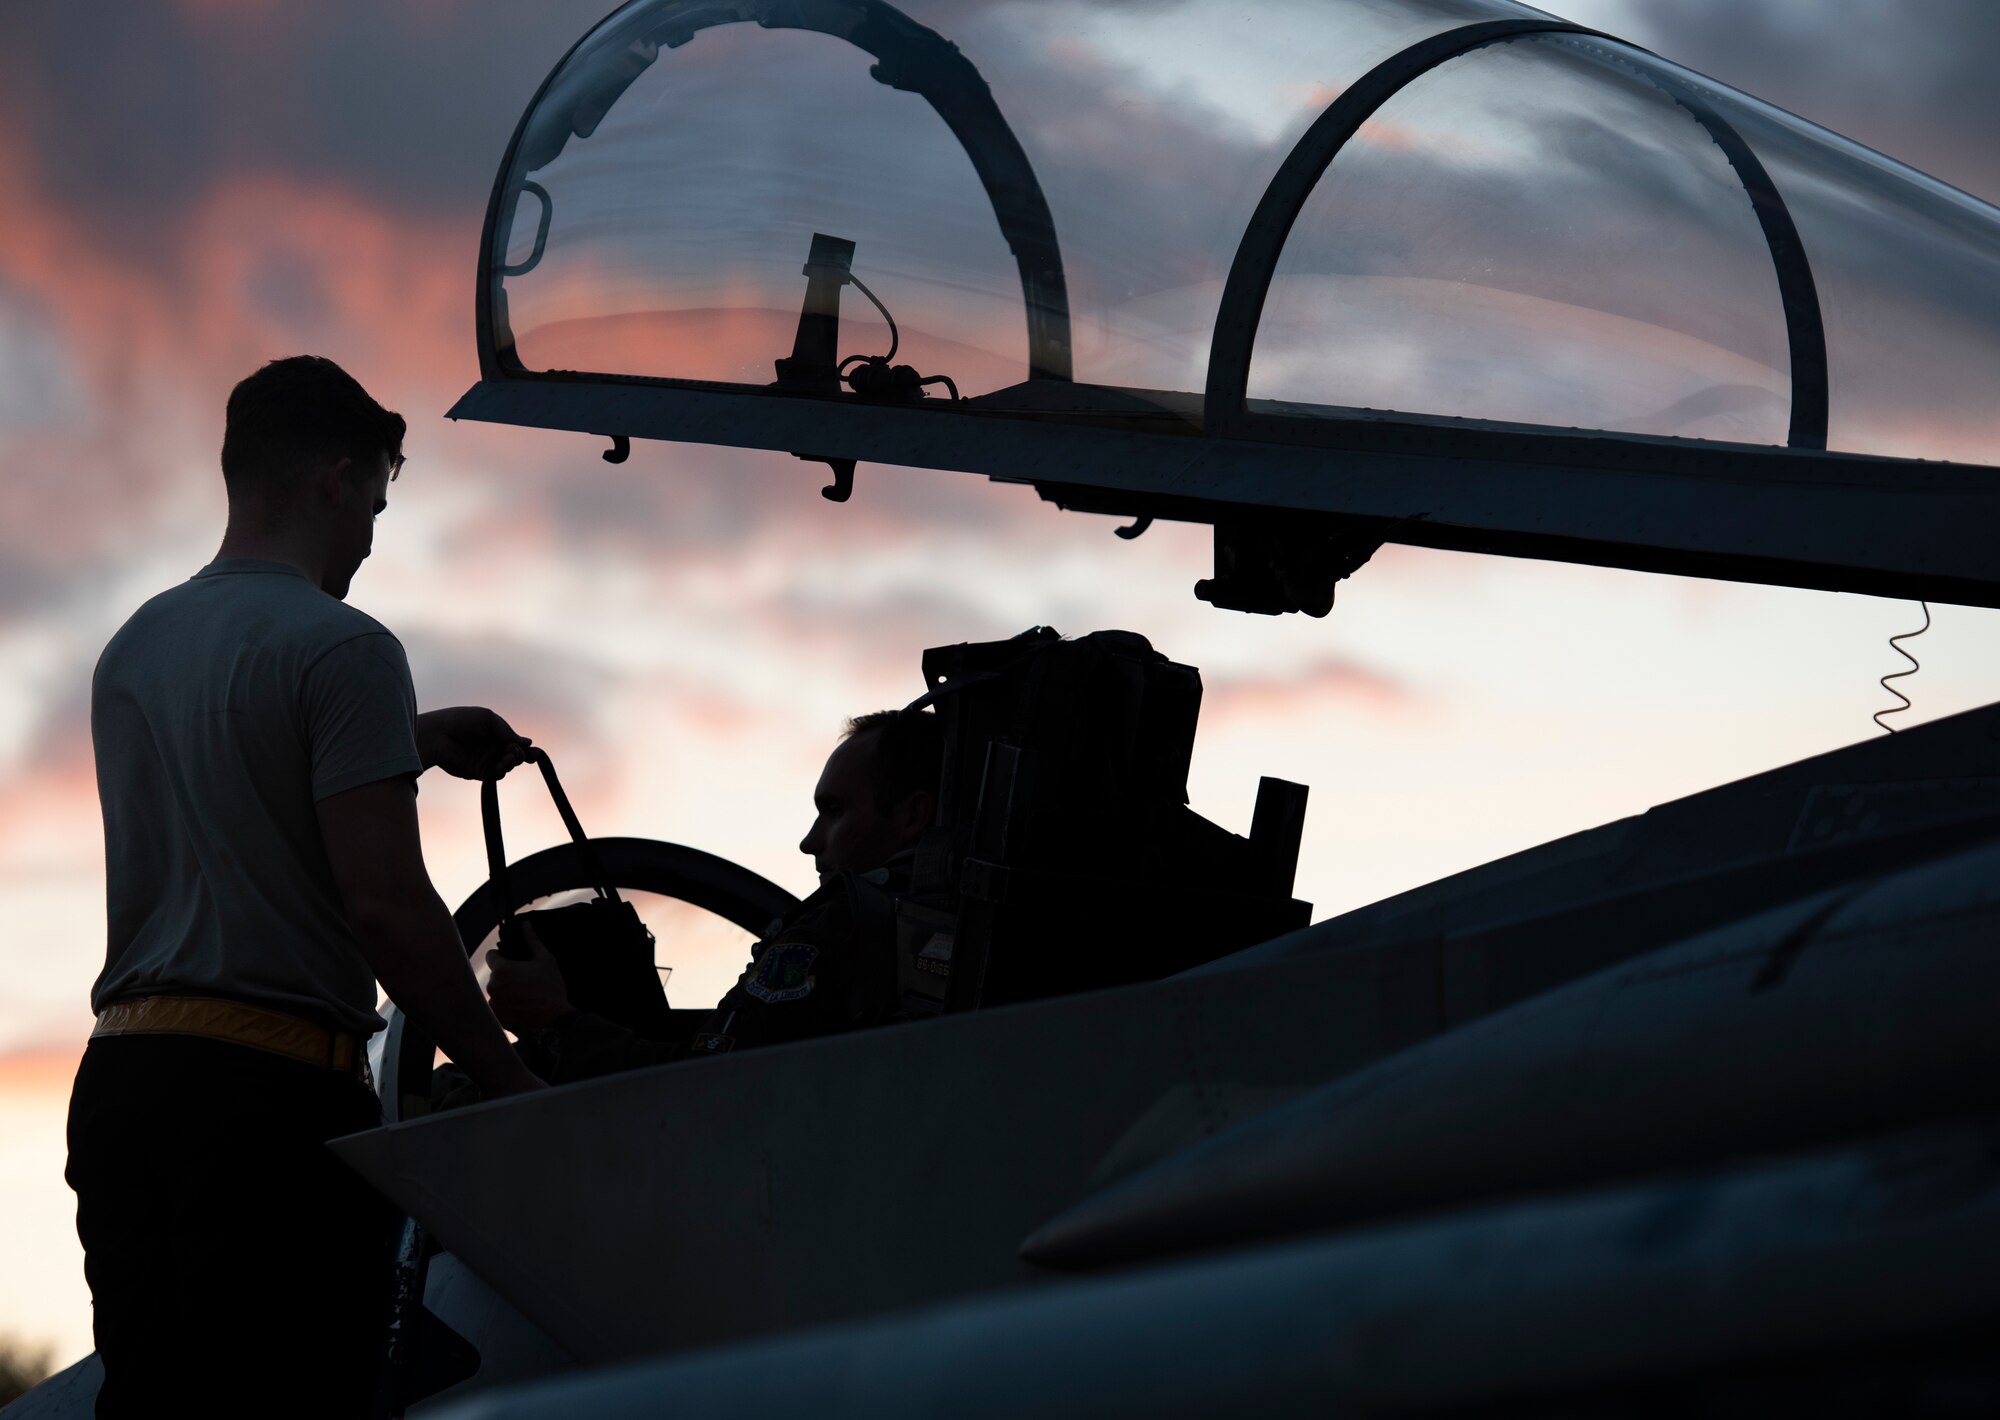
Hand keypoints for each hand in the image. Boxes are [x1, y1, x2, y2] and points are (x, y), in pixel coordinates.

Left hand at [417, 706, 531, 780]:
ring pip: (507, 766)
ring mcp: (485, 760)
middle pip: (514, 755)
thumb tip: (528, 742)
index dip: (524, 746)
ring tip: (507, 758)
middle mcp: (491, 747)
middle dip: (519, 755)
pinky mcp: (477, 772)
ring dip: (511, 763)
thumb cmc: (459, 721)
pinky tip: (500, 766)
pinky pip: (495, 775)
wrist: (436, 735)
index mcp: (494, 732)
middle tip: (513, 752)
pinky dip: (502, 771)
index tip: (532, 750)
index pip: (514, 742)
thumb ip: (507, 732)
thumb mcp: (488, 719)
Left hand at [487, 921, 571, 1032]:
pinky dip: (508, 1005)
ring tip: (526, 995)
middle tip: (526, 980)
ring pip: (497, 991)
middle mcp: (492, 987)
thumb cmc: (551, 988)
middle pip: (495, 974)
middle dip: (507, 974)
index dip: (503, 955)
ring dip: (506, 990)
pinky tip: (524, 1007)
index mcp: (501, 970)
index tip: (515, 961)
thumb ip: (532, 941)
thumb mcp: (545, 960)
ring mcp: (494, 1004)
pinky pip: (499, 1006)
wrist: (555, 1021)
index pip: (492, 955)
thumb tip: (526, 924)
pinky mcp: (498, 1018)